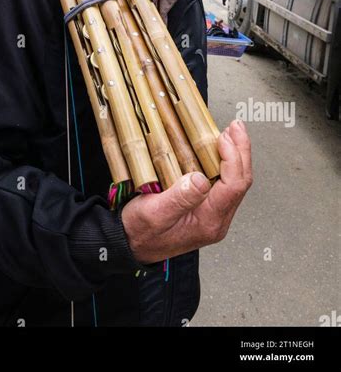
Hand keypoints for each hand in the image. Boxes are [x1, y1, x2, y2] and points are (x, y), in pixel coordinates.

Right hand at [121, 119, 251, 263]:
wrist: (129, 244)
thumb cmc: (139, 232)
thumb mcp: (153, 213)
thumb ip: (179, 198)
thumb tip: (202, 179)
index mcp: (208, 222)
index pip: (234, 187)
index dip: (233, 158)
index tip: (223, 139)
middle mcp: (215, 220)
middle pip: (240, 182)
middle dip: (241, 151)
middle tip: (236, 127)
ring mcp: (212, 215)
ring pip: (235, 182)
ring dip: (235, 155)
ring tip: (231, 133)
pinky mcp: (205, 208)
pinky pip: (223, 183)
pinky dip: (224, 163)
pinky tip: (219, 150)